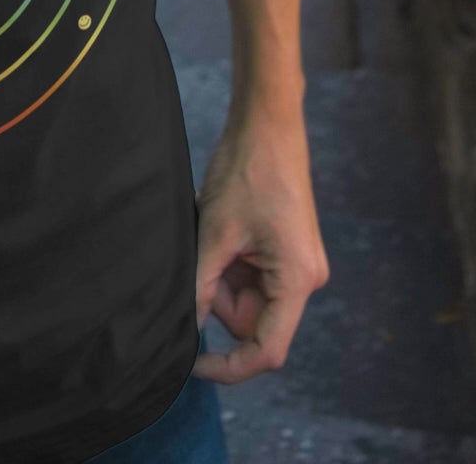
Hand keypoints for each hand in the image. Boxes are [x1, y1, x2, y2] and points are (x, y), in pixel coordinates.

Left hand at [192, 104, 329, 383]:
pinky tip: (221, 228)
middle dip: (218, 297)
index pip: (267, 350)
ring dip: (221, 275)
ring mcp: (297, 265)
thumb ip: (200, 287)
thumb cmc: (246, 172)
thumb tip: (184, 329)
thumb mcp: (215, 233)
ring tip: (213, 231)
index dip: (229, 367)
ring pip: (246, 297)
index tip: (191, 366)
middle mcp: (305, 280)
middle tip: (203, 253)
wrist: (267, 124)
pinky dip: (228, 261)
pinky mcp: (286, 252)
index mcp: (297, 281)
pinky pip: (250, 276)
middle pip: (252, 320)